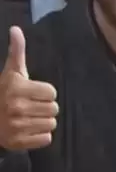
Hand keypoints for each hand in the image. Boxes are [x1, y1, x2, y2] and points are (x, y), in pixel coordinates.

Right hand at [0, 27, 57, 150]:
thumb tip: (16, 29)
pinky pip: (46, 139)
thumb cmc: (3, 92)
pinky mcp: (19, 142)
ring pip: (51, 124)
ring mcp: (18, 126)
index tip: (32, 93)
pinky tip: (28, 129)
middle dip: (45, 107)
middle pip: (54, 109)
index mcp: (17, 88)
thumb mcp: (10, 72)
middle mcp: (17, 106)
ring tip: (29, 118)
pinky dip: (40, 136)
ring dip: (43, 121)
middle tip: (31, 107)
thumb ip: (17, 52)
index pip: (52, 93)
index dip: (45, 93)